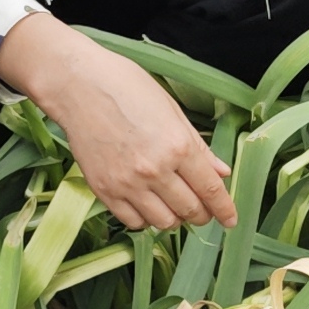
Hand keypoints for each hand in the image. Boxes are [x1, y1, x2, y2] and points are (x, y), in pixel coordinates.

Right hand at [0, 15, 236, 229]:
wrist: (77, 85)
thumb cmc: (126, 87)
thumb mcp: (171, 110)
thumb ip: (198, 147)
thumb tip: (222, 172)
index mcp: (178, 146)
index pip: (210, 190)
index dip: (224, 210)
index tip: (231, 221)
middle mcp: (155, 170)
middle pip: (190, 210)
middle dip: (202, 214)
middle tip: (202, 209)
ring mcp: (127, 184)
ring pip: (163, 222)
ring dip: (174, 218)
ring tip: (173, 205)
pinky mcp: (103, 190)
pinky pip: (133, 222)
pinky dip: (145, 219)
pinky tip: (147, 205)